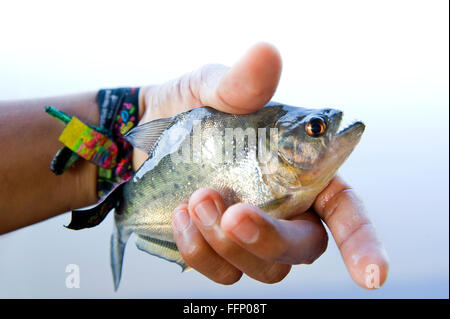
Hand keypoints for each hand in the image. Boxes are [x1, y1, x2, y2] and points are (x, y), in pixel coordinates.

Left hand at [135, 43, 388, 288]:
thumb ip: (241, 83)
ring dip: (228, 244)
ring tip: (196, 200)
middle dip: (271, 240)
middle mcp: (284, 209)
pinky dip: (199, 252)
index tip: (373, 276)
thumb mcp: (212, 89)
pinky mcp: (218, 251)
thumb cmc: (190, 109)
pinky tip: (182, 218)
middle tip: (233, 214)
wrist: (142, 134)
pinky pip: (221, 272)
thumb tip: (266, 55)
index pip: (344, 212)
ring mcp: (251, 236)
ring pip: (263, 268)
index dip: (363, 243)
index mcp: (301, 172)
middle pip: (303, 248)